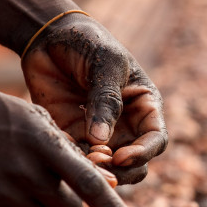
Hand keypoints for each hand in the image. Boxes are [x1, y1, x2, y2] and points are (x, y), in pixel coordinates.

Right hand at [0, 81, 137, 206]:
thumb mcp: (35, 118)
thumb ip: (68, 150)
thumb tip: (106, 182)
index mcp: (46, 145)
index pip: (90, 185)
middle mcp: (27, 173)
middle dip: (68, 203)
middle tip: (49, 184)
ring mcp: (2, 194)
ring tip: (22, 185)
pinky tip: (1, 194)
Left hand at [21, 13, 166, 184]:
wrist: (51, 35)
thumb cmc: (89, 42)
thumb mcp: (106, 64)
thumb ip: (107, 101)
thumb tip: (101, 140)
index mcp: (144, 107)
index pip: (155, 140)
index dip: (143, 153)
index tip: (122, 157)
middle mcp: (125, 126)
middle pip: (134, 164)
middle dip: (119, 170)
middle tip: (97, 162)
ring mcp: (98, 134)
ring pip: (105, 167)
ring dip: (95, 171)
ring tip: (81, 161)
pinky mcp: (71, 136)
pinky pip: (75, 157)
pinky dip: (71, 160)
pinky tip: (60, 148)